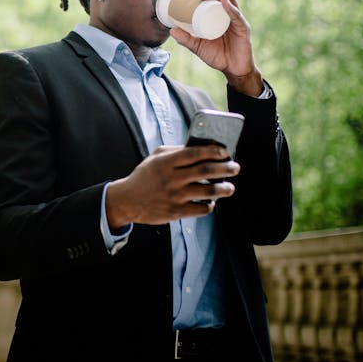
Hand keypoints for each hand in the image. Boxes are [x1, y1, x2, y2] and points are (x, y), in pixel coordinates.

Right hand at [105, 144, 238, 228]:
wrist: (127, 200)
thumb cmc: (145, 176)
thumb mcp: (155, 158)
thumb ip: (175, 151)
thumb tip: (201, 149)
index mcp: (166, 162)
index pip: (194, 153)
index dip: (213, 151)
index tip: (225, 152)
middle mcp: (171, 178)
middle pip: (206, 171)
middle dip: (226, 168)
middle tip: (235, 167)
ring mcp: (174, 196)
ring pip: (209, 192)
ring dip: (224, 189)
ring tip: (230, 187)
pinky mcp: (176, 212)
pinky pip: (202, 209)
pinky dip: (210, 204)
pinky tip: (211, 201)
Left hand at [169, 0, 262, 95]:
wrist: (233, 69)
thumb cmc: (217, 55)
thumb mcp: (198, 46)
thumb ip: (186, 39)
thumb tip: (171, 30)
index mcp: (220, 12)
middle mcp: (230, 11)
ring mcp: (237, 18)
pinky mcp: (243, 28)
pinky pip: (237, 15)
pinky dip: (229, 7)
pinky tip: (222, 1)